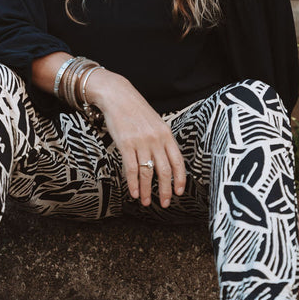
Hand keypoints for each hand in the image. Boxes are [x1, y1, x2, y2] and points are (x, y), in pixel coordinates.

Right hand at [85, 69, 186, 207]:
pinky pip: (131, 168)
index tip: (178, 192)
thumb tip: (166, 161)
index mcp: (166, 134)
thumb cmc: (136, 110)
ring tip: (145, 202)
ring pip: (147, 173)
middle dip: (165, 190)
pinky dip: (133, 183)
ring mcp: (141, 142)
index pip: (178, 161)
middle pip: (164, 171)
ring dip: (146, 190)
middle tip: (164, 203)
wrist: (118, 96)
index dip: (180, 179)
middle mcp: (156, 139)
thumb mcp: (155, 123)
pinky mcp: (125, 144)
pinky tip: (133, 192)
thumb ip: (162, 141)